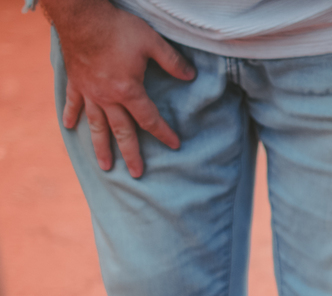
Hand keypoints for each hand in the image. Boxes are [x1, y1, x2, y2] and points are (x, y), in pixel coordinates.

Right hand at [49, 0, 194, 176]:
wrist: (81, 14)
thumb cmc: (117, 28)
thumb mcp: (152, 42)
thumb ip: (173, 62)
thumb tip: (191, 76)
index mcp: (128, 91)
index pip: (150, 119)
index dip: (164, 133)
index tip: (175, 145)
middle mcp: (107, 97)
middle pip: (122, 132)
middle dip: (131, 154)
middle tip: (137, 174)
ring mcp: (89, 91)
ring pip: (96, 125)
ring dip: (100, 147)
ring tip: (105, 166)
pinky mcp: (75, 81)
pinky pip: (73, 102)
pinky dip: (71, 115)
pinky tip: (70, 128)